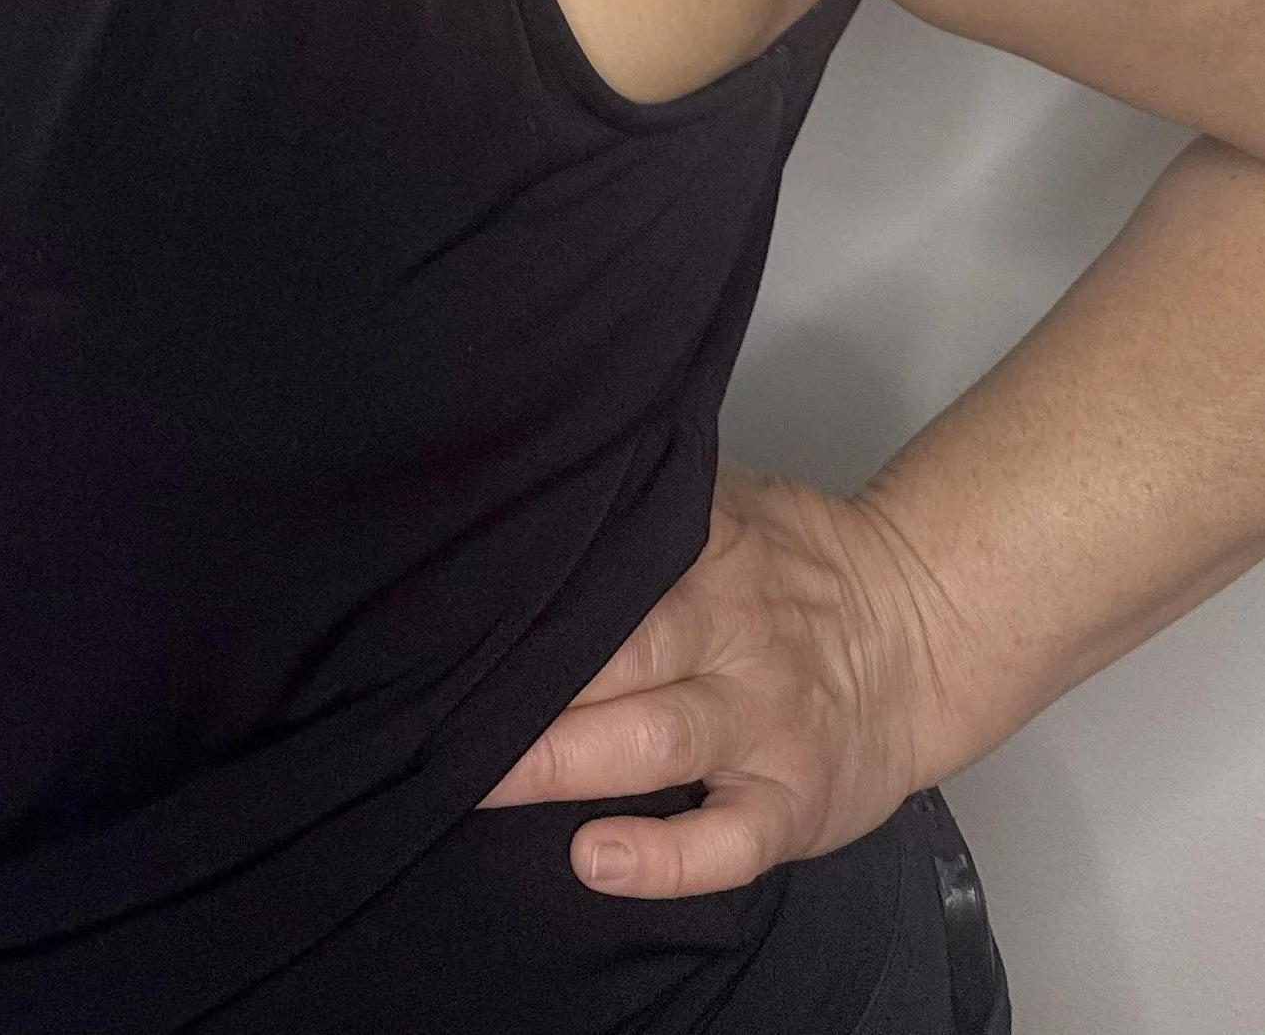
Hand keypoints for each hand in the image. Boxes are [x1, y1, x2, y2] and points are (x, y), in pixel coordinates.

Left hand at [474, 466, 950, 897]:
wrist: (921, 634)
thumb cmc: (792, 573)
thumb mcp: (726, 509)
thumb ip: (640, 514)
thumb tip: (520, 499)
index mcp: (709, 551)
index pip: (609, 564)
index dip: (529, 591)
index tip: (446, 612)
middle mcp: (733, 633)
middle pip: (620, 651)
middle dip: (529, 683)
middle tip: (438, 703)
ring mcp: (765, 723)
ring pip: (659, 739)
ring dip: (567, 759)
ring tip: (484, 779)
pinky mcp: (794, 802)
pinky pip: (729, 840)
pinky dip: (665, 858)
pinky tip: (598, 859)